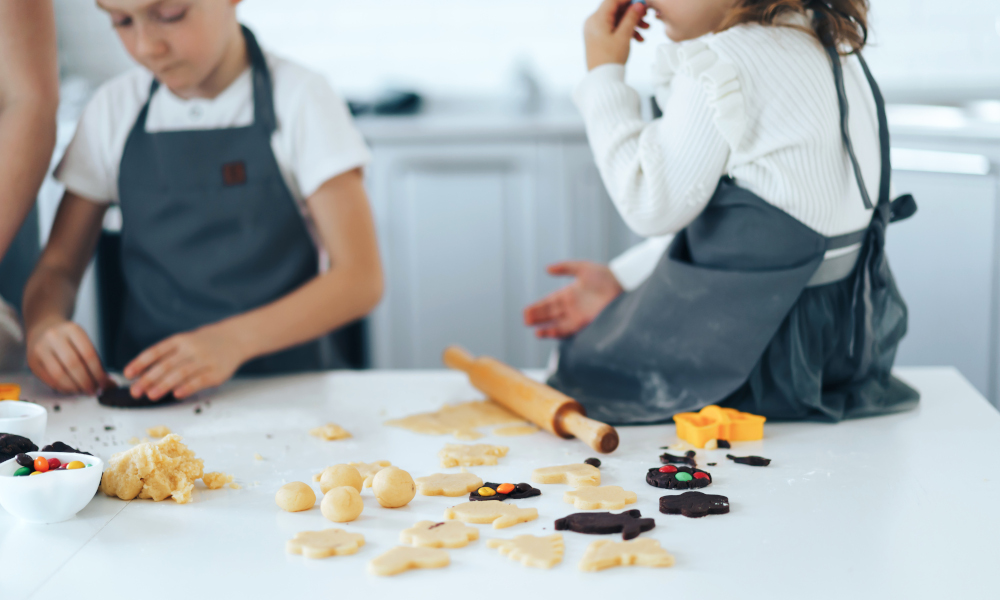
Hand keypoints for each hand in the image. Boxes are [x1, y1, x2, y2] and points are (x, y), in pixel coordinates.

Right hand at [26, 317, 110, 393]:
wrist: (42, 327)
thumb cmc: (67, 338)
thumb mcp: (83, 341)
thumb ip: (95, 361)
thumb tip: (109, 384)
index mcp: (72, 330)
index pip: (88, 355)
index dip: (98, 373)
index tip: (104, 383)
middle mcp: (54, 337)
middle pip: (74, 365)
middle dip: (86, 382)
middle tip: (94, 390)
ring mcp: (40, 349)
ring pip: (59, 375)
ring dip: (74, 387)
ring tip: (82, 390)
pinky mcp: (32, 361)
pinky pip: (49, 380)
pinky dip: (62, 388)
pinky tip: (71, 389)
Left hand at [123, 324, 245, 399]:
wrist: (235, 338)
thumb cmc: (205, 343)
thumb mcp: (185, 341)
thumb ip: (167, 355)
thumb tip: (143, 376)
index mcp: (179, 340)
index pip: (156, 351)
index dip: (141, 363)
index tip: (128, 374)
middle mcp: (191, 348)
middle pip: (166, 364)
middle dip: (149, 378)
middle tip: (136, 391)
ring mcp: (205, 359)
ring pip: (181, 373)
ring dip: (164, 385)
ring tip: (151, 395)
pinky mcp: (217, 372)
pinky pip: (200, 381)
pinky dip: (187, 387)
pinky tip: (176, 394)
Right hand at [523, 261, 623, 338]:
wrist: (622, 284)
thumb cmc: (605, 275)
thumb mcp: (582, 268)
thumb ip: (564, 268)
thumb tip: (547, 269)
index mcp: (569, 293)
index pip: (549, 302)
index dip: (538, 307)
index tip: (526, 311)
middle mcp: (572, 306)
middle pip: (551, 314)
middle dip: (538, 317)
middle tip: (525, 320)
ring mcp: (578, 315)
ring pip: (557, 323)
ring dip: (545, 327)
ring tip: (534, 330)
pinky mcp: (585, 323)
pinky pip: (568, 330)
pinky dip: (557, 332)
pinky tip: (547, 333)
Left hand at [584, 0, 649, 69]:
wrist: (601, 79)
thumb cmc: (610, 59)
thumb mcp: (624, 36)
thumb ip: (631, 17)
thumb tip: (639, 4)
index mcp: (597, 18)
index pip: (614, 0)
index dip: (629, 0)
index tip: (642, 2)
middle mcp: (593, 22)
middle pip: (616, 9)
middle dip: (633, 12)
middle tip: (647, 16)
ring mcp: (595, 30)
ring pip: (616, 19)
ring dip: (632, 22)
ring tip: (646, 29)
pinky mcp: (598, 38)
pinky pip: (613, 29)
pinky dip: (625, 31)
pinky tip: (638, 39)